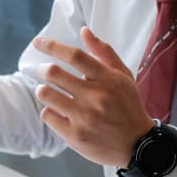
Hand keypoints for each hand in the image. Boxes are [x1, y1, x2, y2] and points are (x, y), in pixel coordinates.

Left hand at [32, 26, 154, 167]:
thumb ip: (104, 53)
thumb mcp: (123, 77)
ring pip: (46, 94)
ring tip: (49, 92)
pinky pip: (48, 115)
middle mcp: (95, 97)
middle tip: (40, 70)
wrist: (137, 144)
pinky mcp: (74, 135)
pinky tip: (58, 111)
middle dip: (42, 69)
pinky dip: (49, 111)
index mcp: (108, 79)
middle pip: (54, 74)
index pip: (75, 56)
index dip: (52, 46)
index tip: (38, 43)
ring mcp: (84, 117)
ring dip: (43, 90)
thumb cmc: (128, 107)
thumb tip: (84, 31)